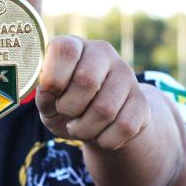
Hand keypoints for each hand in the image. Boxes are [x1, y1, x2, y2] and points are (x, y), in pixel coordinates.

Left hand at [36, 36, 150, 150]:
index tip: (51, 93)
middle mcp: (103, 53)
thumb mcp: (47, 99)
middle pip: (86, 80)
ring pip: (105, 109)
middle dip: (69, 107)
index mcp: (75, 46)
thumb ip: (44, 92)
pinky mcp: (142, 101)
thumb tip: (48, 89)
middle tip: (66, 113)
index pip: (65, 50)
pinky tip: (100, 133)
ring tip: (79, 127)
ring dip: (85, 129)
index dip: (53, 77)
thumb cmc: (64, 102)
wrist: (97, 121)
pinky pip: (124, 127)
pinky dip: (105, 139)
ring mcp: (126, 75)